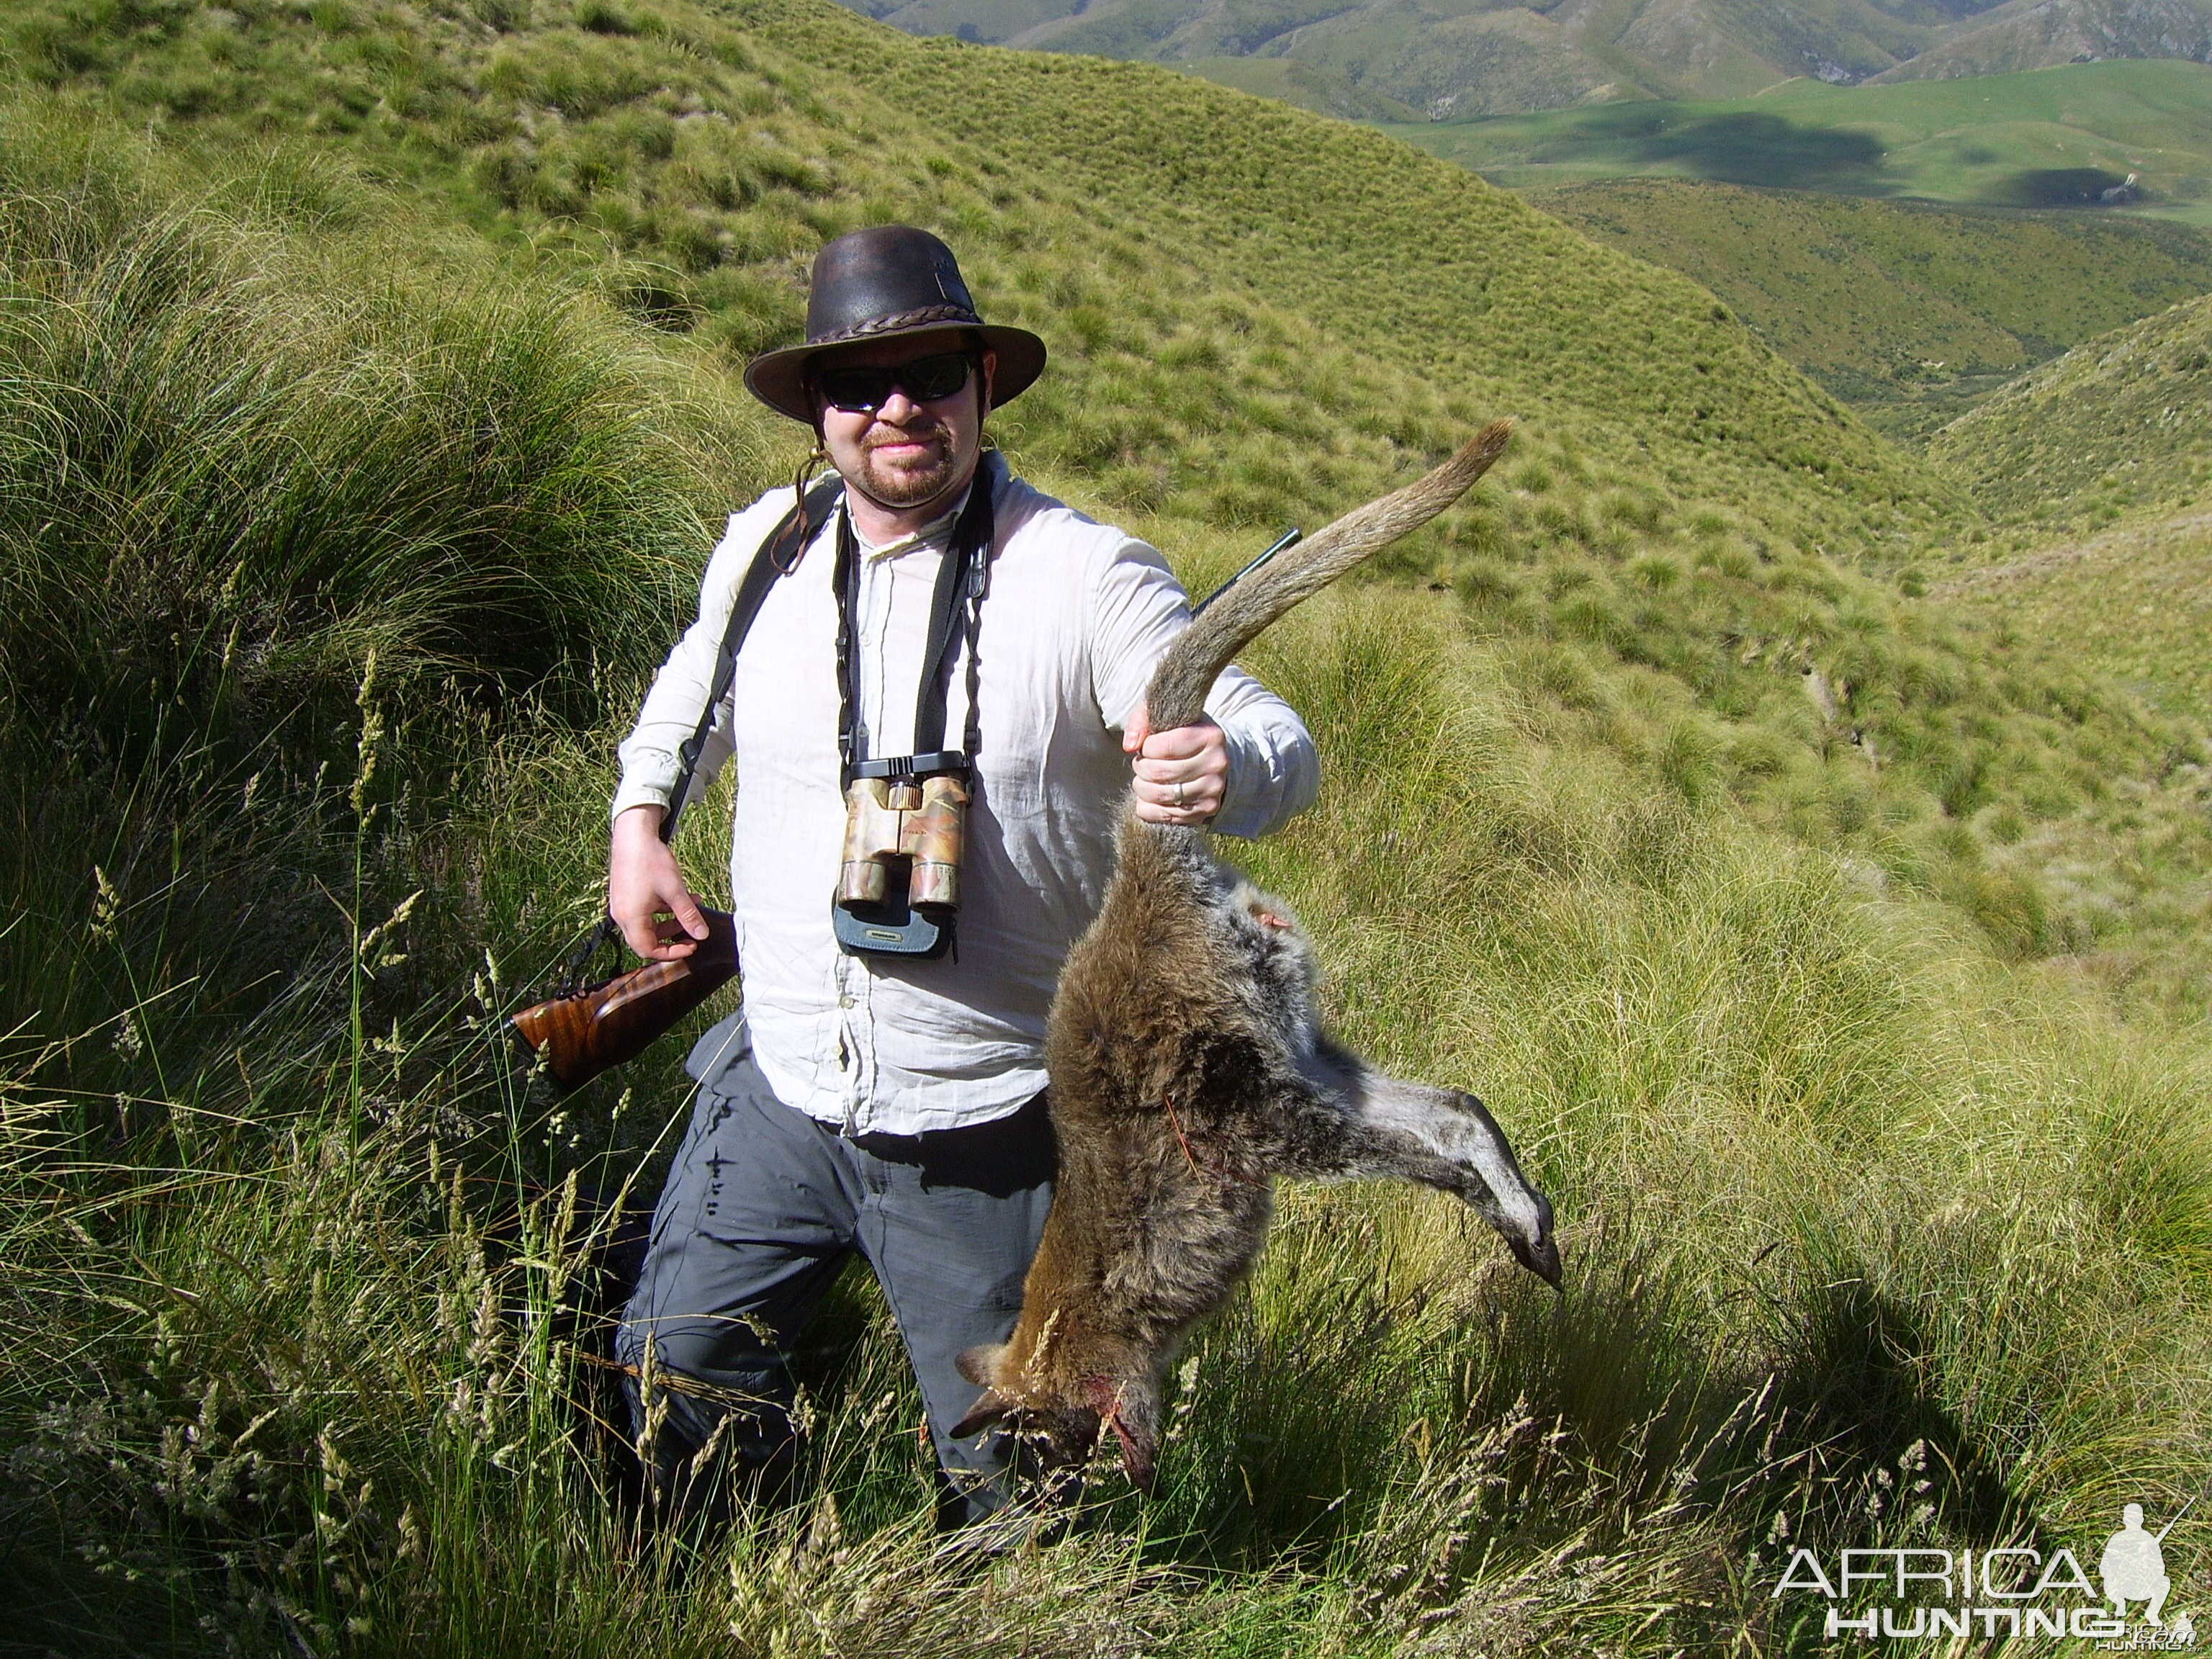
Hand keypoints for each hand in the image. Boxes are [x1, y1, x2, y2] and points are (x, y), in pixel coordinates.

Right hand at [608, 804, 709, 959]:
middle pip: (646, 941)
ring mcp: (622, 905)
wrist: (632, 834)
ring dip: (670, 920)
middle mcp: (621, 915)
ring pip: (647, 925)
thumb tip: (702, 935)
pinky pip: (644, 912)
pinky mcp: (625, 895)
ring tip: (693, 906)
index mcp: (631, 918)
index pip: (648, 950)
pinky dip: (662, 909)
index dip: (671, 953)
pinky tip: (682, 896)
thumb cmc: (650, 860)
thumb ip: (688, 915)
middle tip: (691, 934)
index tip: (691, 946)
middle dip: (671, 938)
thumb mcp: (675, 890)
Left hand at [1124, 702, 1228, 824]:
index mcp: (1210, 736)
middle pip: (1159, 773)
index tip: (1147, 746)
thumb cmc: (1181, 734)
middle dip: (1141, 768)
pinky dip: (1147, 807)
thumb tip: (1129, 746)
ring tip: (1145, 778)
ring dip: (1141, 787)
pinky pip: (1162, 815)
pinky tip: (1150, 796)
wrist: (1209, 758)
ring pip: (1158, 795)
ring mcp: (1212, 790)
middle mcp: (1216, 764)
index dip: (1145, 748)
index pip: (1162, 747)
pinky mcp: (1205, 810)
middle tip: (1142, 763)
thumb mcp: (1164, 717)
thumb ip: (1142, 720)